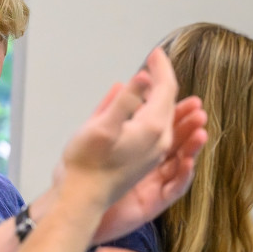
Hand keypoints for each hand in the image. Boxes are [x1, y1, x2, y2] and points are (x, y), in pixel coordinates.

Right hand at [57, 48, 179, 209]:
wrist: (83, 199)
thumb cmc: (86, 163)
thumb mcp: (102, 127)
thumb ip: (124, 101)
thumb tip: (143, 76)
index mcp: (151, 128)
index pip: (165, 90)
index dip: (161, 68)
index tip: (155, 52)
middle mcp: (159, 141)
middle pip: (169, 102)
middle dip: (164, 79)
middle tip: (155, 61)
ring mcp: (154, 153)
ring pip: (166, 117)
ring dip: (163, 97)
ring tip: (158, 82)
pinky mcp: (146, 162)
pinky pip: (158, 130)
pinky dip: (155, 114)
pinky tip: (144, 110)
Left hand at [92, 95, 206, 243]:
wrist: (79, 205)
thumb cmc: (89, 170)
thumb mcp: (101, 134)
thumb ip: (112, 109)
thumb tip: (121, 83)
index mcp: (143, 146)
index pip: (166, 124)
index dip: (177, 110)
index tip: (188, 96)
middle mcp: (154, 165)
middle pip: (178, 142)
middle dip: (190, 126)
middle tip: (198, 110)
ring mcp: (157, 184)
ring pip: (181, 164)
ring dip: (192, 148)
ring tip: (200, 132)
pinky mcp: (155, 202)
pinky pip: (173, 189)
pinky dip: (183, 176)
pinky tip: (187, 162)